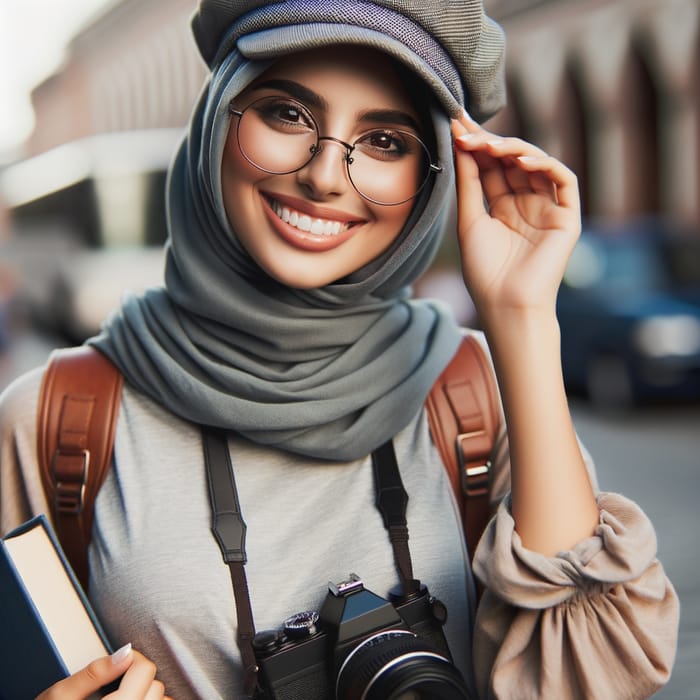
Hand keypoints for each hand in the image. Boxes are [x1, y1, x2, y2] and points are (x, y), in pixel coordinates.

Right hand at [35, 644, 171, 699]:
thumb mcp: (59, 696)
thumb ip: (93, 673)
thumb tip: (124, 653)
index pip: (144, 671)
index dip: (132, 659)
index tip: (121, 660)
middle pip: (155, 687)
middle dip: (138, 678)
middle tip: (117, 682)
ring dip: (148, 696)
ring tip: (124, 697)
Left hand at [451, 113, 580, 318]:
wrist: (506, 305)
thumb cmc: (485, 272)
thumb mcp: (470, 221)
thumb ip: (468, 183)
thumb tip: (461, 145)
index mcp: (502, 207)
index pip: (490, 168)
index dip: (476, 147)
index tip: (456, 126)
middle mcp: (526, 204)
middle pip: (511, 162)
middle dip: (490, 143)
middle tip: (468, 129)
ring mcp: (547, 209)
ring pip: (536, 165)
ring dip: (514, 150)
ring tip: (491, 145)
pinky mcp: (567, 217)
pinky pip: (563, 180)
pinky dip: (545, 165)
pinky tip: (521, 161)